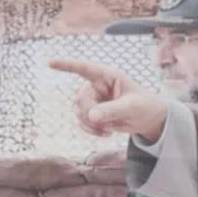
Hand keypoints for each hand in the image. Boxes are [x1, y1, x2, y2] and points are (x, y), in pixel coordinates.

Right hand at [49, 60, 169, 142]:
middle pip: (80, 100)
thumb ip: (112, 110)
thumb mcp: (131, 108)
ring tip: (108, 131)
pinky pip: (82, 122)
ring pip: (79, 112)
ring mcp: (94, 99)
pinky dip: (91, 130)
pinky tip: (106, 133)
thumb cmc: (144, 106)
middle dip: (90, 115)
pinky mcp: (93, 112)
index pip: (84, 68)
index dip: (66, 65)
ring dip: (91, 125)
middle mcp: (98, 86)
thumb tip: (92, 116)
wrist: (148, 119)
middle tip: (105, 125)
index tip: (50, 63)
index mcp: (108, 76)